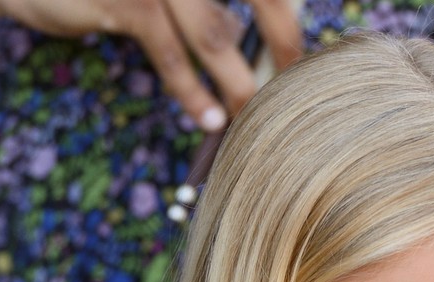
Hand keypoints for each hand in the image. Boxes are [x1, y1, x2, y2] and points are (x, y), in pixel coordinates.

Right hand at [0, 0, 302, 126]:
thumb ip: (207, 9)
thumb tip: (257, 45)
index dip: (286, 17)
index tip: (305, 54)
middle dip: (282, 43)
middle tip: (295, 87)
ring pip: (214, 32)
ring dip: (237, 82)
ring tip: (250, 117)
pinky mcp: (128, 1)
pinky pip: (170, 55)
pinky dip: (192, 92)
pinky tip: (209, 117)